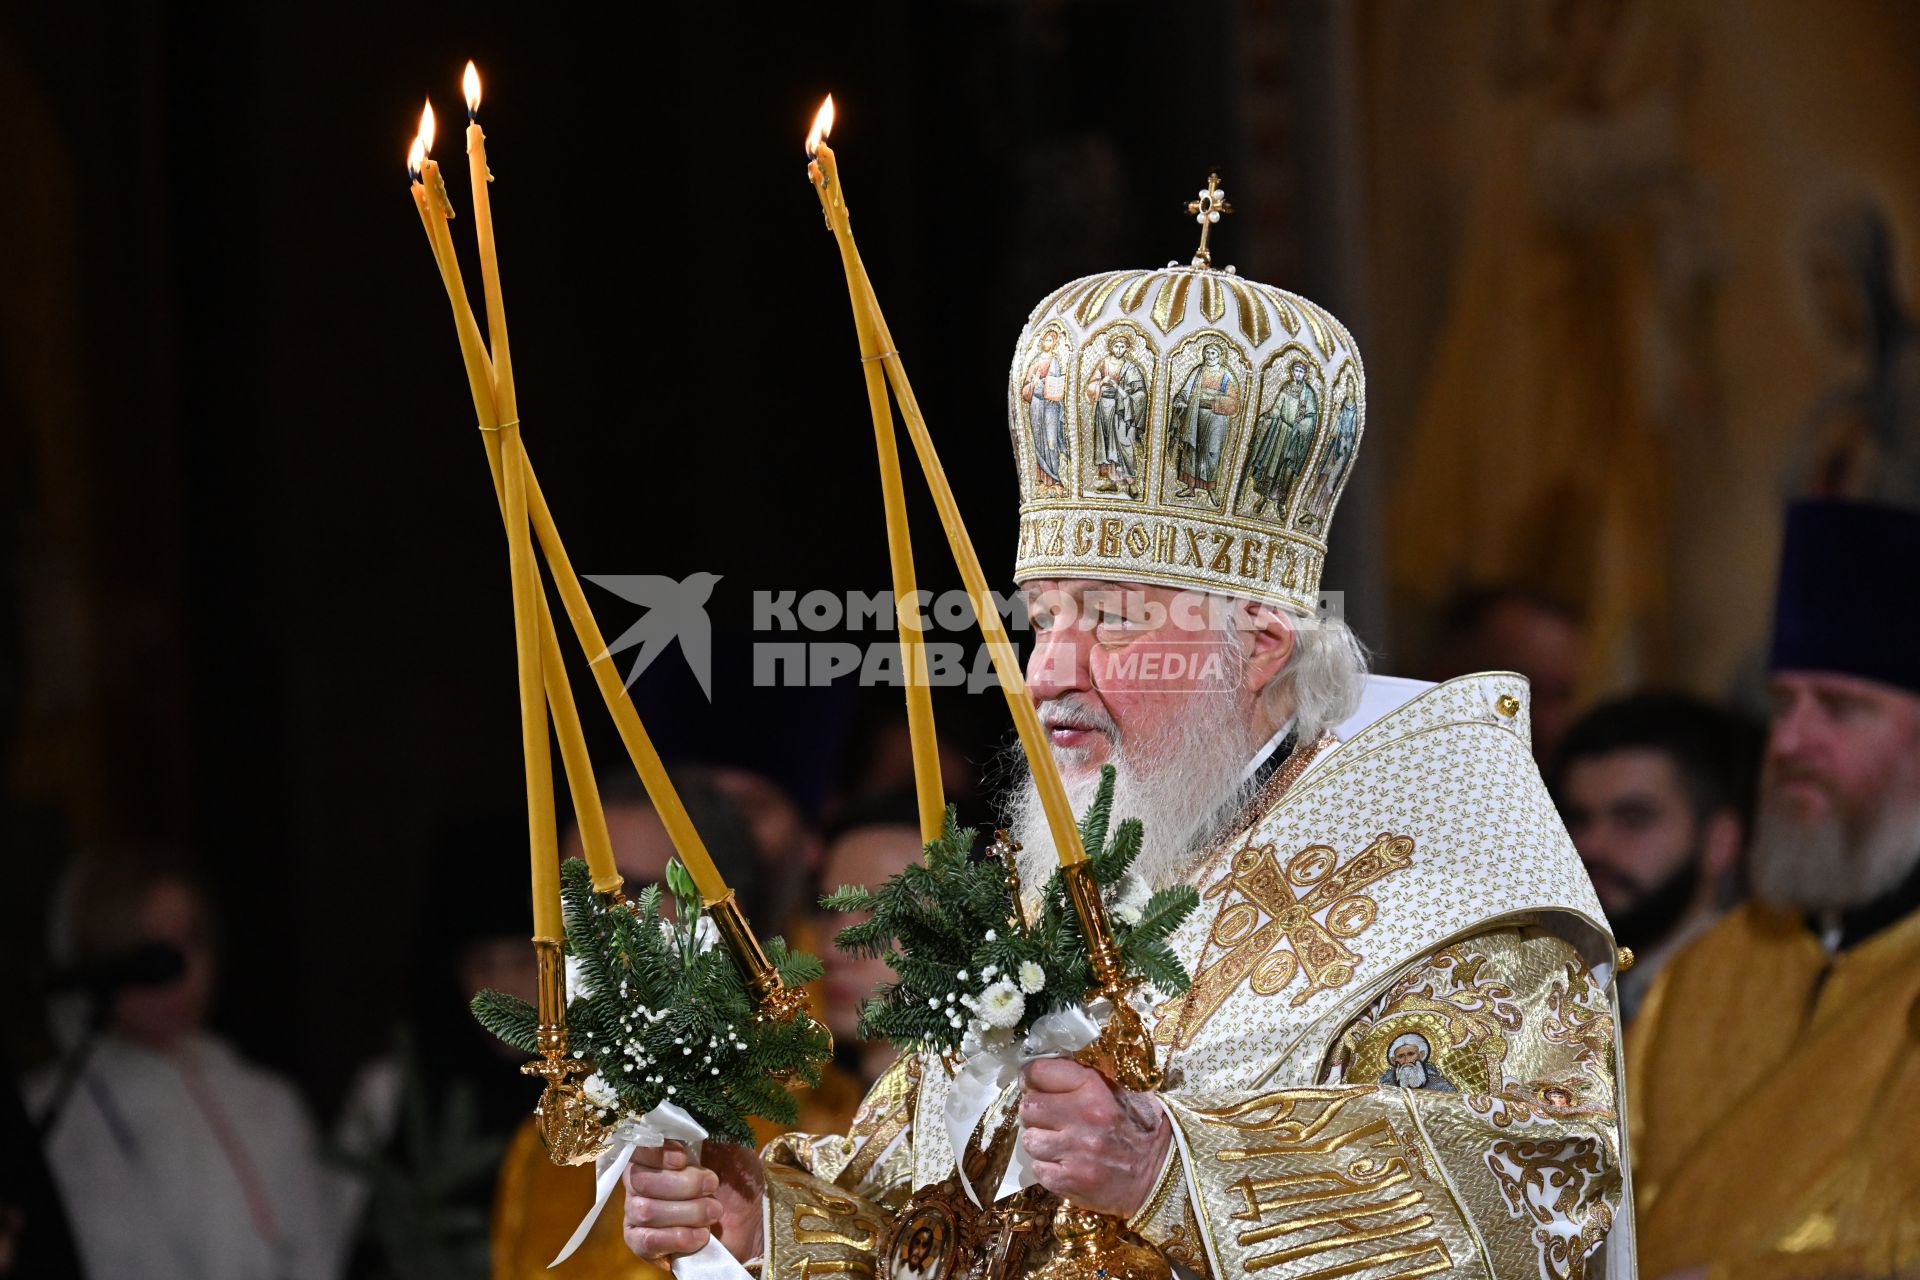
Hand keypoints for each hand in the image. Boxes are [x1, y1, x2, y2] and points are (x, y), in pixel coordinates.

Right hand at [624, 1140, 764, 1262]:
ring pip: (645, 1211)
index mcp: (657, 1154)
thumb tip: (693, 1121)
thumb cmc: (736, 1178)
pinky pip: (645, 1242)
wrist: (752, 1221)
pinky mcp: (645, 1245)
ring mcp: (639, 1215)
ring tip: (714, 1212)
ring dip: (686, 1212)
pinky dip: (676, 1237)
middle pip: (640, 1181)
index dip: (656, 1153)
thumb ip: (710, 1130)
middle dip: (683, 1185)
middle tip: (713, 1186)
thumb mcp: (730, 1147)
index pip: (638, 1148)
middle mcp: (640, 1183)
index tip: (684, 1158)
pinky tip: (701, 1235)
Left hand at [1017, 1057, 1170, 1218]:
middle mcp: (1084, 1116)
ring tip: (1059, 1144)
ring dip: (1040, 1142)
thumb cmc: (1137, 1128)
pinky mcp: (1072, 1180)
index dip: (1030, 1079)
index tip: (1032, 1085)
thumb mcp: (1118, 1090)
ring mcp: (1076, 1151)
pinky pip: (1038, 1169)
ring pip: (1030, 1140)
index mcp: (1094, 1087)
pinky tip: (1065, 1165)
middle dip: (1035, 1113)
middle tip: (1049, 1119)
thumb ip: (1081, 1078)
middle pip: (1028, 1107)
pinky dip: (1047, 1168)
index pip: (1039, 1072)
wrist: (1160, 1173)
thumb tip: (1039, 1072)